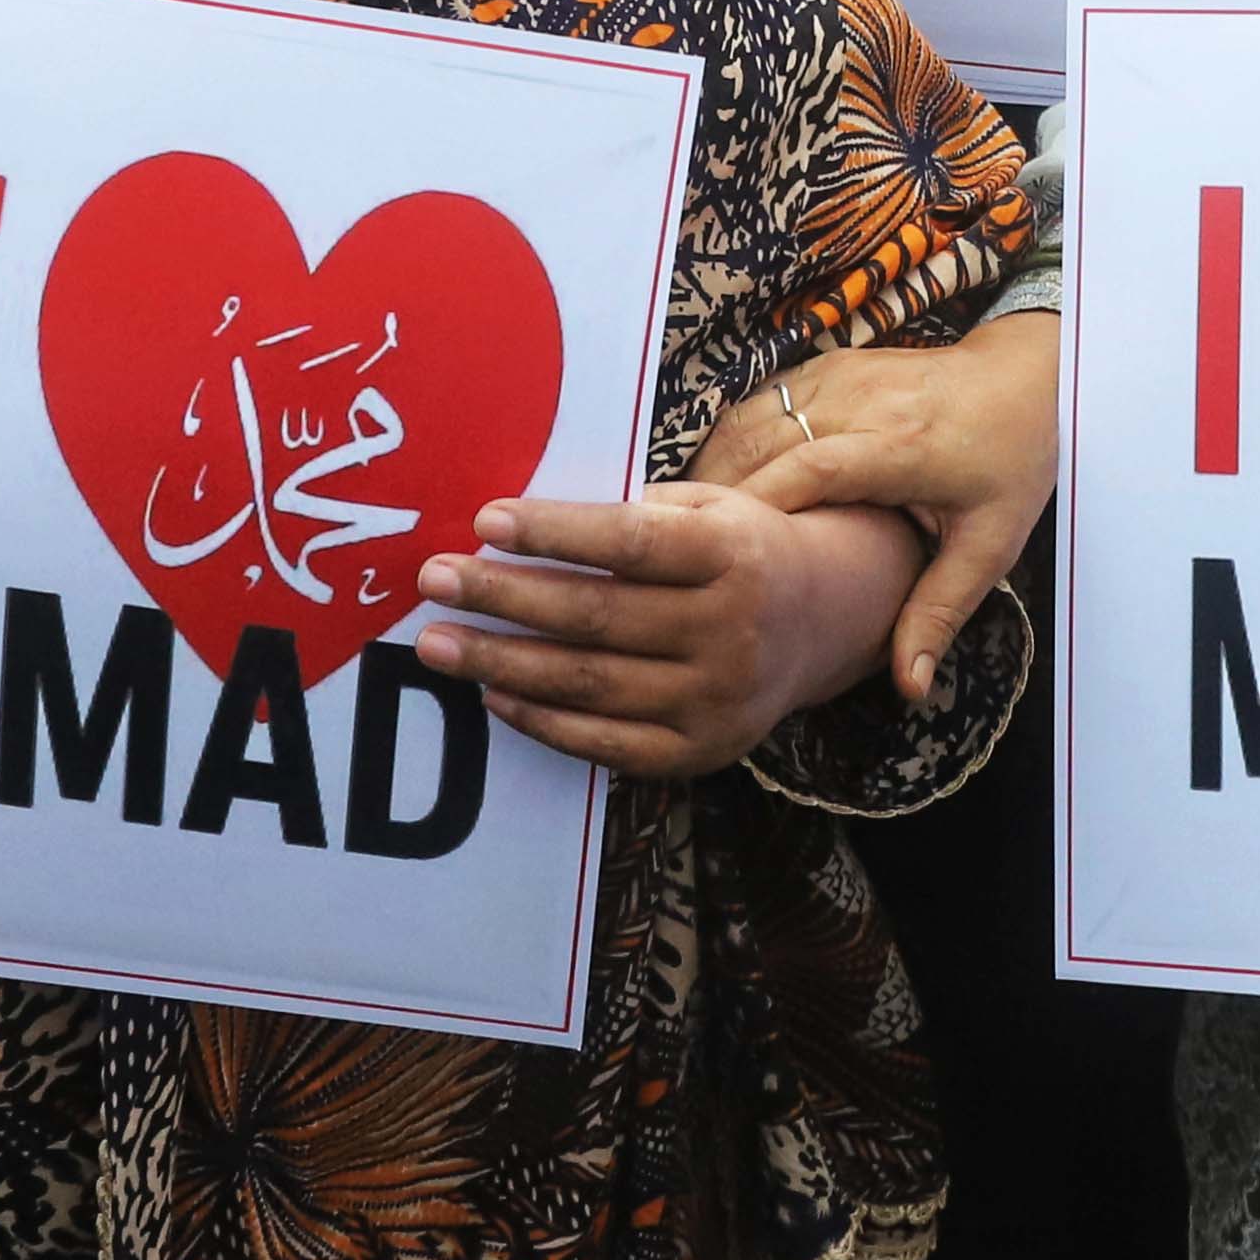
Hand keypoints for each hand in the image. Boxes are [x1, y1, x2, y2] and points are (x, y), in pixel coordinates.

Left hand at [413, 478, 909, 778]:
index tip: (484, 520)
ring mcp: (716, 698)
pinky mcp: (700, 751)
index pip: (630, 544)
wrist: (825, 620)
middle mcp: (730, 629)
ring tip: (437, 643)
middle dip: (504, 597)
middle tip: (434, 580)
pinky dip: (543, 720)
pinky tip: (493, 693)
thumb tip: (523, 525)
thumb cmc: (738, 550)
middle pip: (597, 617)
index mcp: (733, 555)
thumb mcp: (709, 508)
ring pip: (590, 683)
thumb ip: (635, 514)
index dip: (555, 534)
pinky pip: (605, 742)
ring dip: (501, 662)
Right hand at [699, 320, 1056, 706]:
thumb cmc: (1009, 463)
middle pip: (759, 443)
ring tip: (678, 533)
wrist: (1027, 378)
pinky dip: (725, 443)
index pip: (809, 469)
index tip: (710, 560)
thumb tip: (910, 688)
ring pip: (746, 420)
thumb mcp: (990, 546)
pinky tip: (708, 492)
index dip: (754, 509)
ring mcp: (837, 376)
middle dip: (711, 499)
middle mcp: (859, 402)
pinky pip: (756, 402)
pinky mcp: (824, 366)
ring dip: (709, 471)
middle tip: (674, 562)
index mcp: (900, 447)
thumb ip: (940, 612)